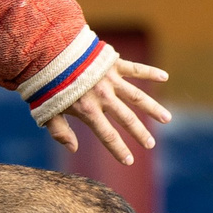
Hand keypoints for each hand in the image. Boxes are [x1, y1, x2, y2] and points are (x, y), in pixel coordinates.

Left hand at [45, 59, 170, 164]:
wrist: (47, 51)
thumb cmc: (45, 83)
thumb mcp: (46, 111)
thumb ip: (59, 131)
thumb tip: (73, 149)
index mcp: (88, 111)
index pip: (107, 135)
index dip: (118, 150)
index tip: (129, 162)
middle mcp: (103, 97)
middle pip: (126, 119)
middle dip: (139, 134)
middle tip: (150, 145)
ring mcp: (110, 80)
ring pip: (137, 97)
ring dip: (153, 108)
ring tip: (166, 119)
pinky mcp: (112, 63)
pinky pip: (135, 68)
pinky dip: (150, 71)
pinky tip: (165, 77)